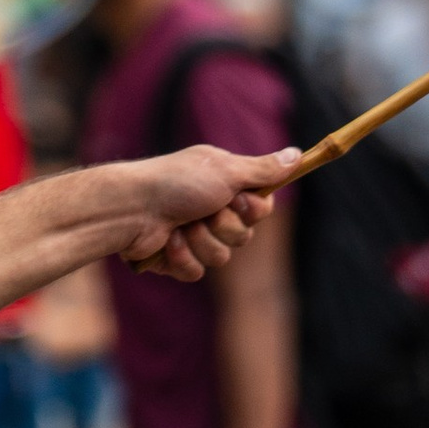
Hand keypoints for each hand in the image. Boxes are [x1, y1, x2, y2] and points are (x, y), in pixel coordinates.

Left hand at [113, 144, 296, 283]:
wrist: (130, 208)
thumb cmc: (176, 182)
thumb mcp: (225, 170)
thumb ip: (263, 169)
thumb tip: (298, 154)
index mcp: (223, 184)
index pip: (260, 207)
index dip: (253, 209)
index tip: (240, 201)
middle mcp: (210, 208)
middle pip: (243, 235)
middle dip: (224, 226)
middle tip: (204, 210)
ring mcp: (192, 235)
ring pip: (222, 257)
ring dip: (202, 242)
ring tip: (181, 226)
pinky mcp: (176, 259)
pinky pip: (197, 272)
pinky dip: (183, 258)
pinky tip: (168, 242)